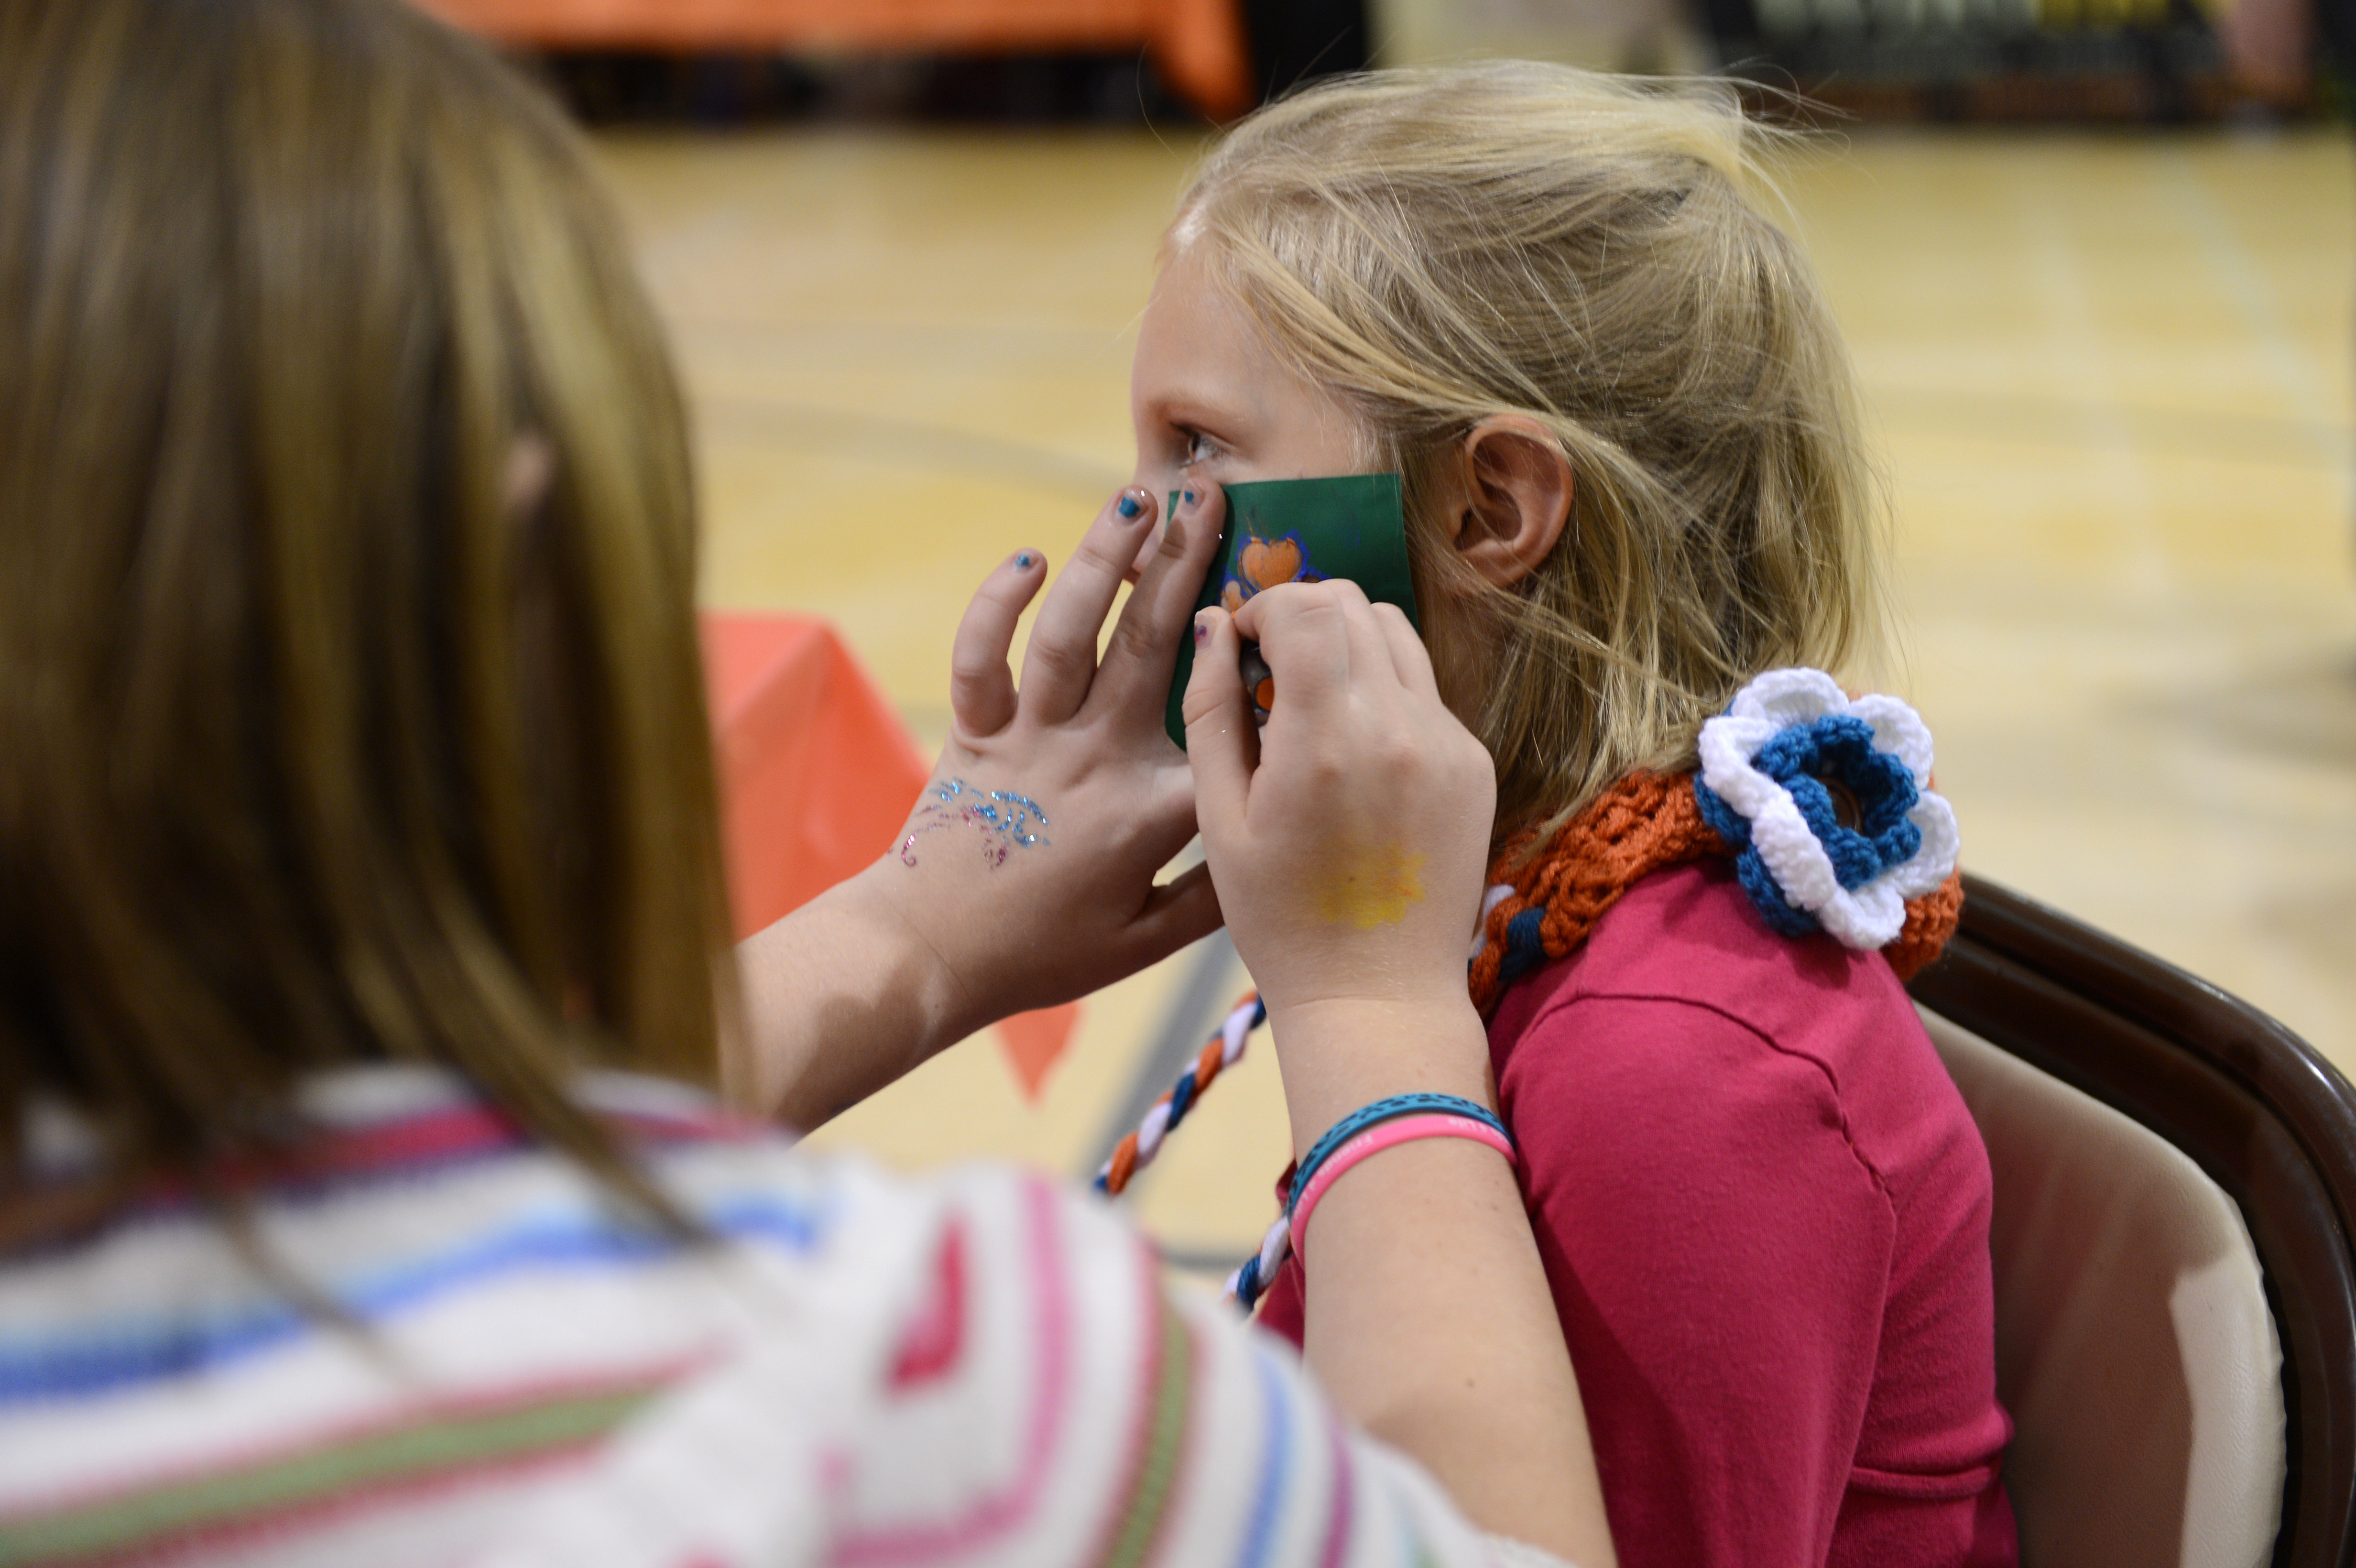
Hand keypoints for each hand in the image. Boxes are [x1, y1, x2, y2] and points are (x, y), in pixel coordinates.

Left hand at [850, 483, 1228, 1043]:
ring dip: (1102, 559)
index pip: (1225, 725)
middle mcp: (1093, 761)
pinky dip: (997, 605)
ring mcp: (1030, 741)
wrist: (931, 955)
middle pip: (1148, 645)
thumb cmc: (1044, 954)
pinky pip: (982, 659)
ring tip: (1135, 498)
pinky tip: (1029, 556)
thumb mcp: (1147, 944)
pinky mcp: (973, 734)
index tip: (1295, 611)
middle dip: (1186, 562)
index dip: (1263, 667)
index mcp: (1151, 812)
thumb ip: (1216, 896)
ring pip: (1069, 634)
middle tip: (1214, 494)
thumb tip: (1273, 843)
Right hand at [1186, 575, 1494, 1018]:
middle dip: (1303, 615)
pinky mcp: (1473, 765)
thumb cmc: (1282, 920)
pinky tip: (1356, 754)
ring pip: (1398, 634)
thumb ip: (1212, 713)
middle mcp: (1397, 728)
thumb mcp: (1221, 820)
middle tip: (1271, 666)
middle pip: (1354, 604)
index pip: (1306, 606)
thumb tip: (1212, 626)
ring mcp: (1446, 744)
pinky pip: (1425, 692)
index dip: (1263, 607)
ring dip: (1348, 644)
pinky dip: (1385, 694)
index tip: (1242, 645)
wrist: (1377, 996)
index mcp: (1325, 740)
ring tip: (1314, 704)